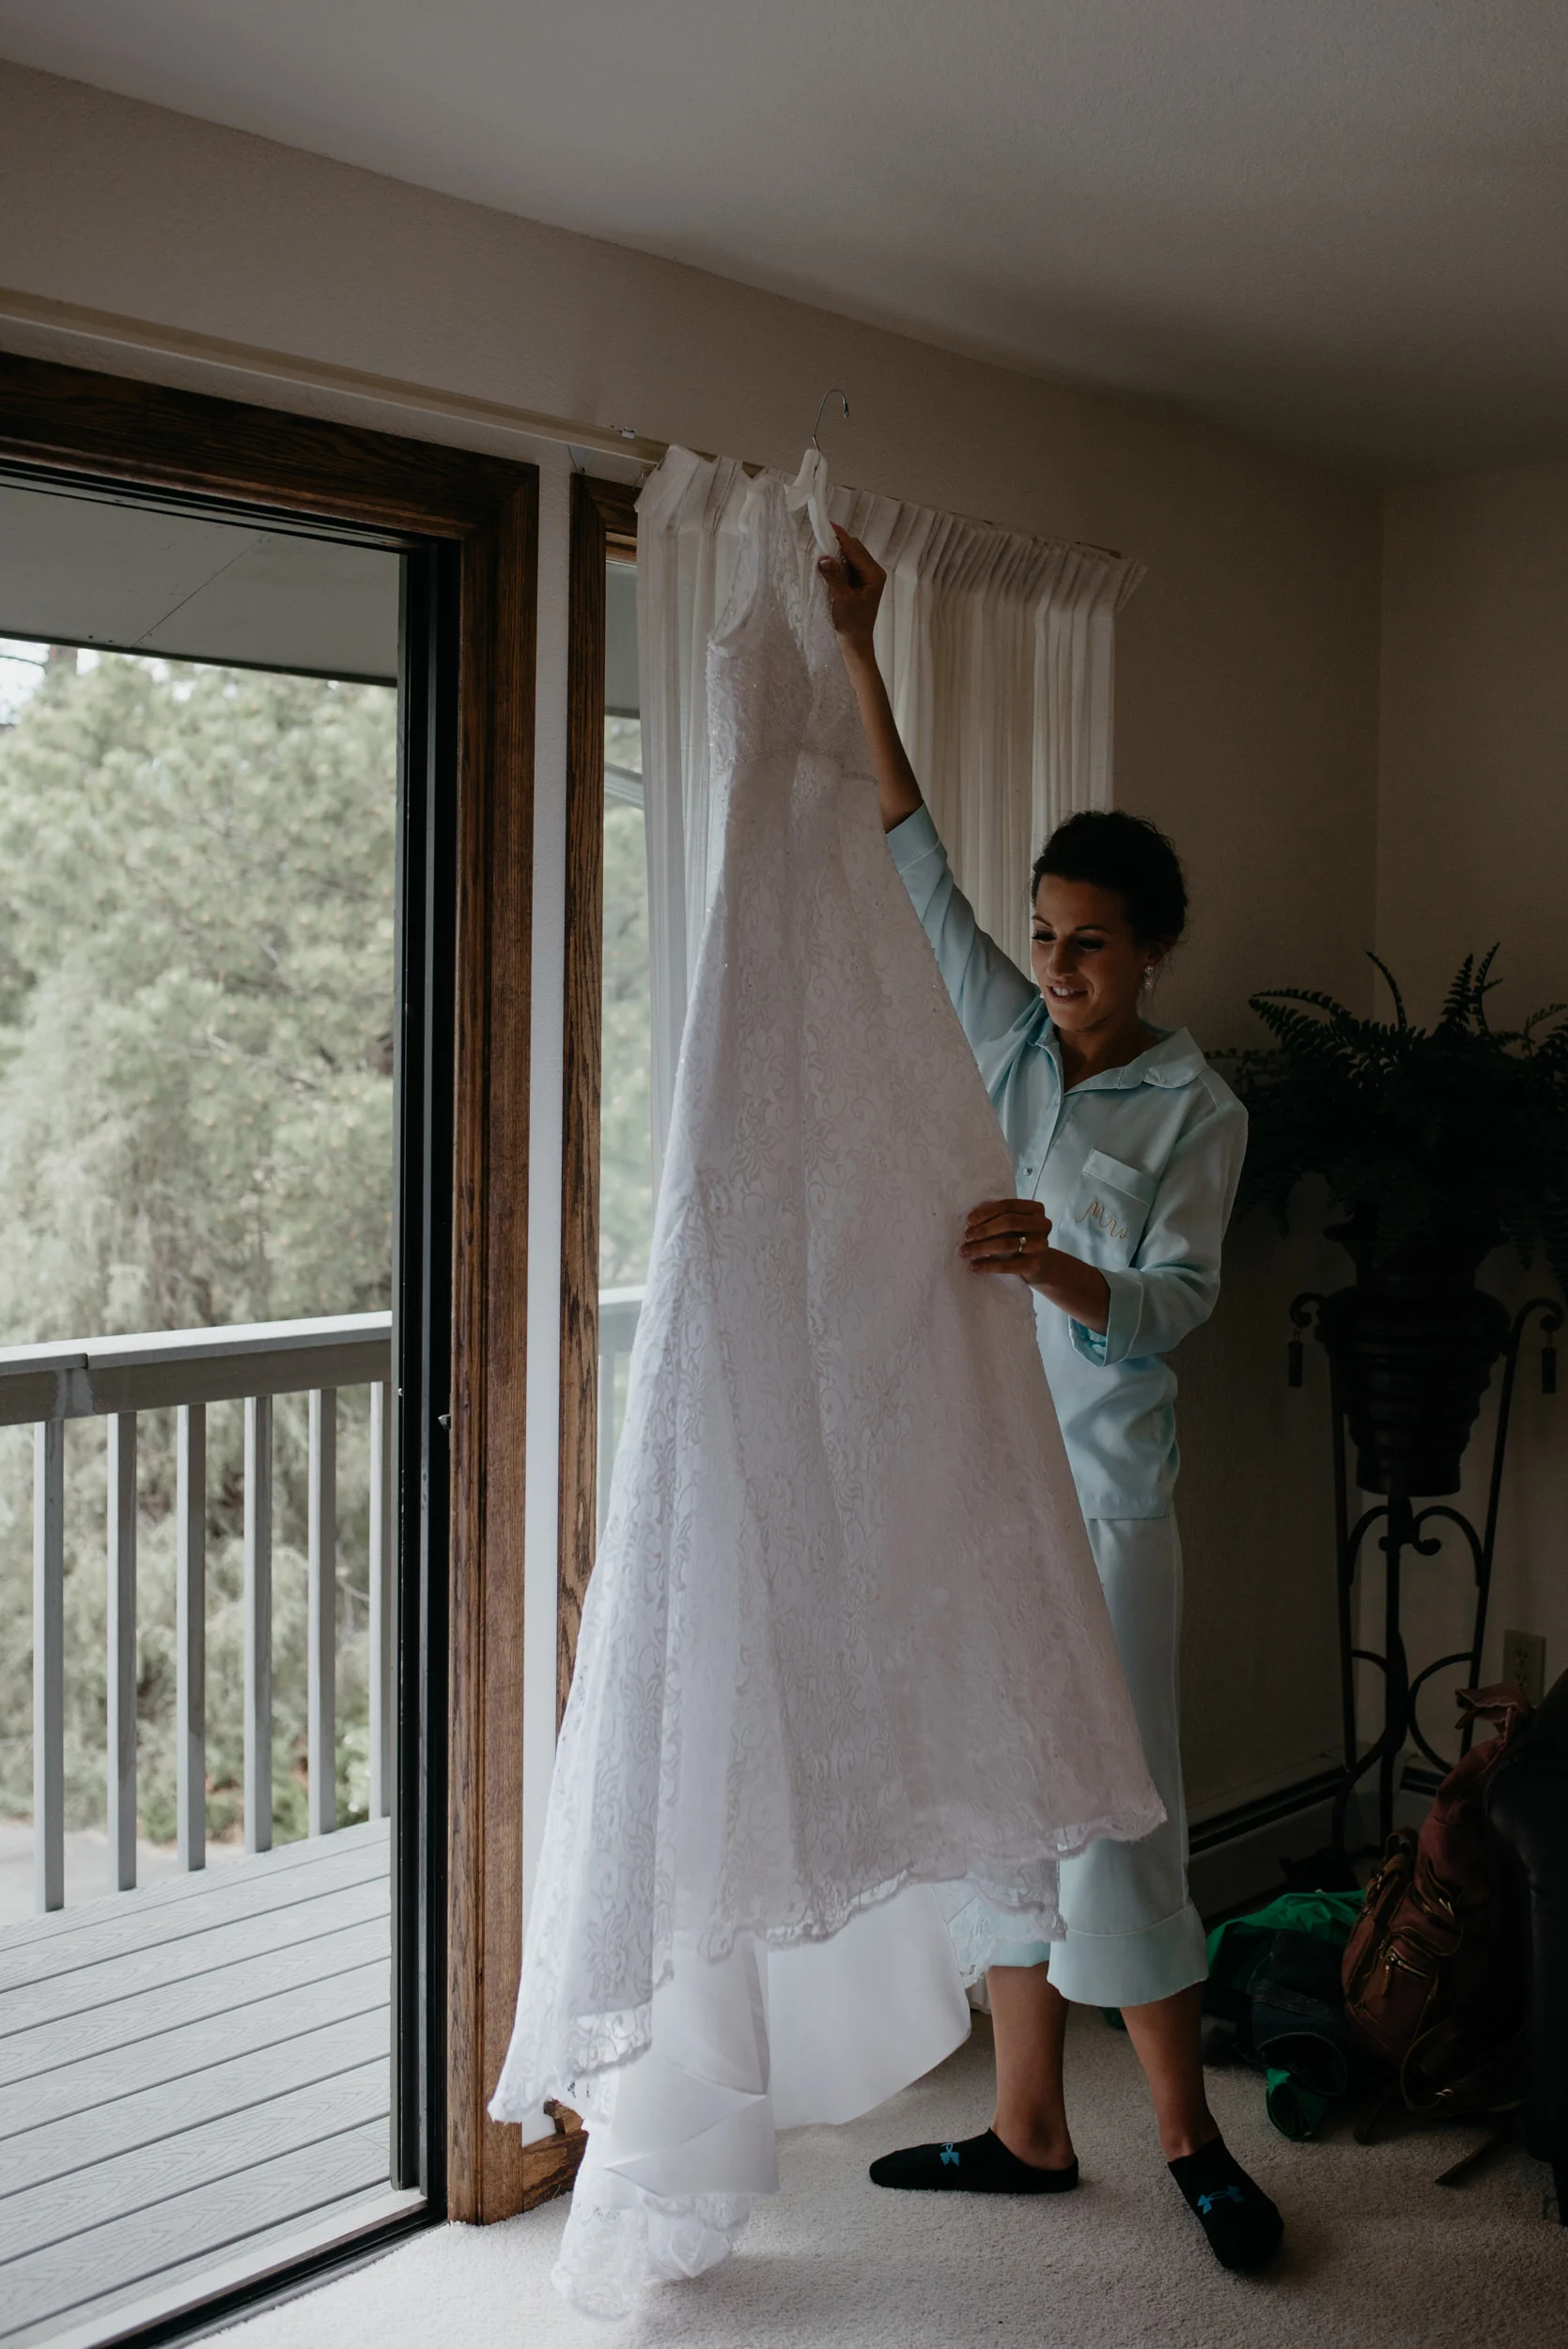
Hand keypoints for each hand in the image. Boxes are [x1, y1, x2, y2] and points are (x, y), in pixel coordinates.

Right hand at [817, 525, 884, 655]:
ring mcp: (867, 576)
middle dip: (838, 542)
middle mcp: (873, 572)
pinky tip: (827, 562)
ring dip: (837, 551)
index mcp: (873, 574)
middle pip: (854, 548)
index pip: (855, 549)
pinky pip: (848, 564)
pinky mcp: (859, 581)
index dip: (840, 536)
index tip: (828, 524)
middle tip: (819, 536)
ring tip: (820, 548)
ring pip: (850, 554)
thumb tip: (824, 557)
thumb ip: (833, 577)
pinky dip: (837, 561)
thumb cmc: (851, 624)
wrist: (856, 642)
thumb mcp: (841, 600)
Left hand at [961, 1197, 1111, 1332]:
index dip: (986, 1212)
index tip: (969, 1221)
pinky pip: (1008, 1265)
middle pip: (1008, 1222)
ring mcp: (1041, 1245)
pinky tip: (974, 1266)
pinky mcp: (1035, 1264)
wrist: (1039, 1264)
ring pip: (1007, 1244)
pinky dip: (988, 1265)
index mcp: (1035, 1209)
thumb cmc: (1020, 1238)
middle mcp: (1042, 1224)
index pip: (1008, 1205)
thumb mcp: (1013, 1224)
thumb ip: (997, 1217)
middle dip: (983, 1230)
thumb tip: (971, 1219)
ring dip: (981, 1248)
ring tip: (965, 1252)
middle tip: (966, 1237)